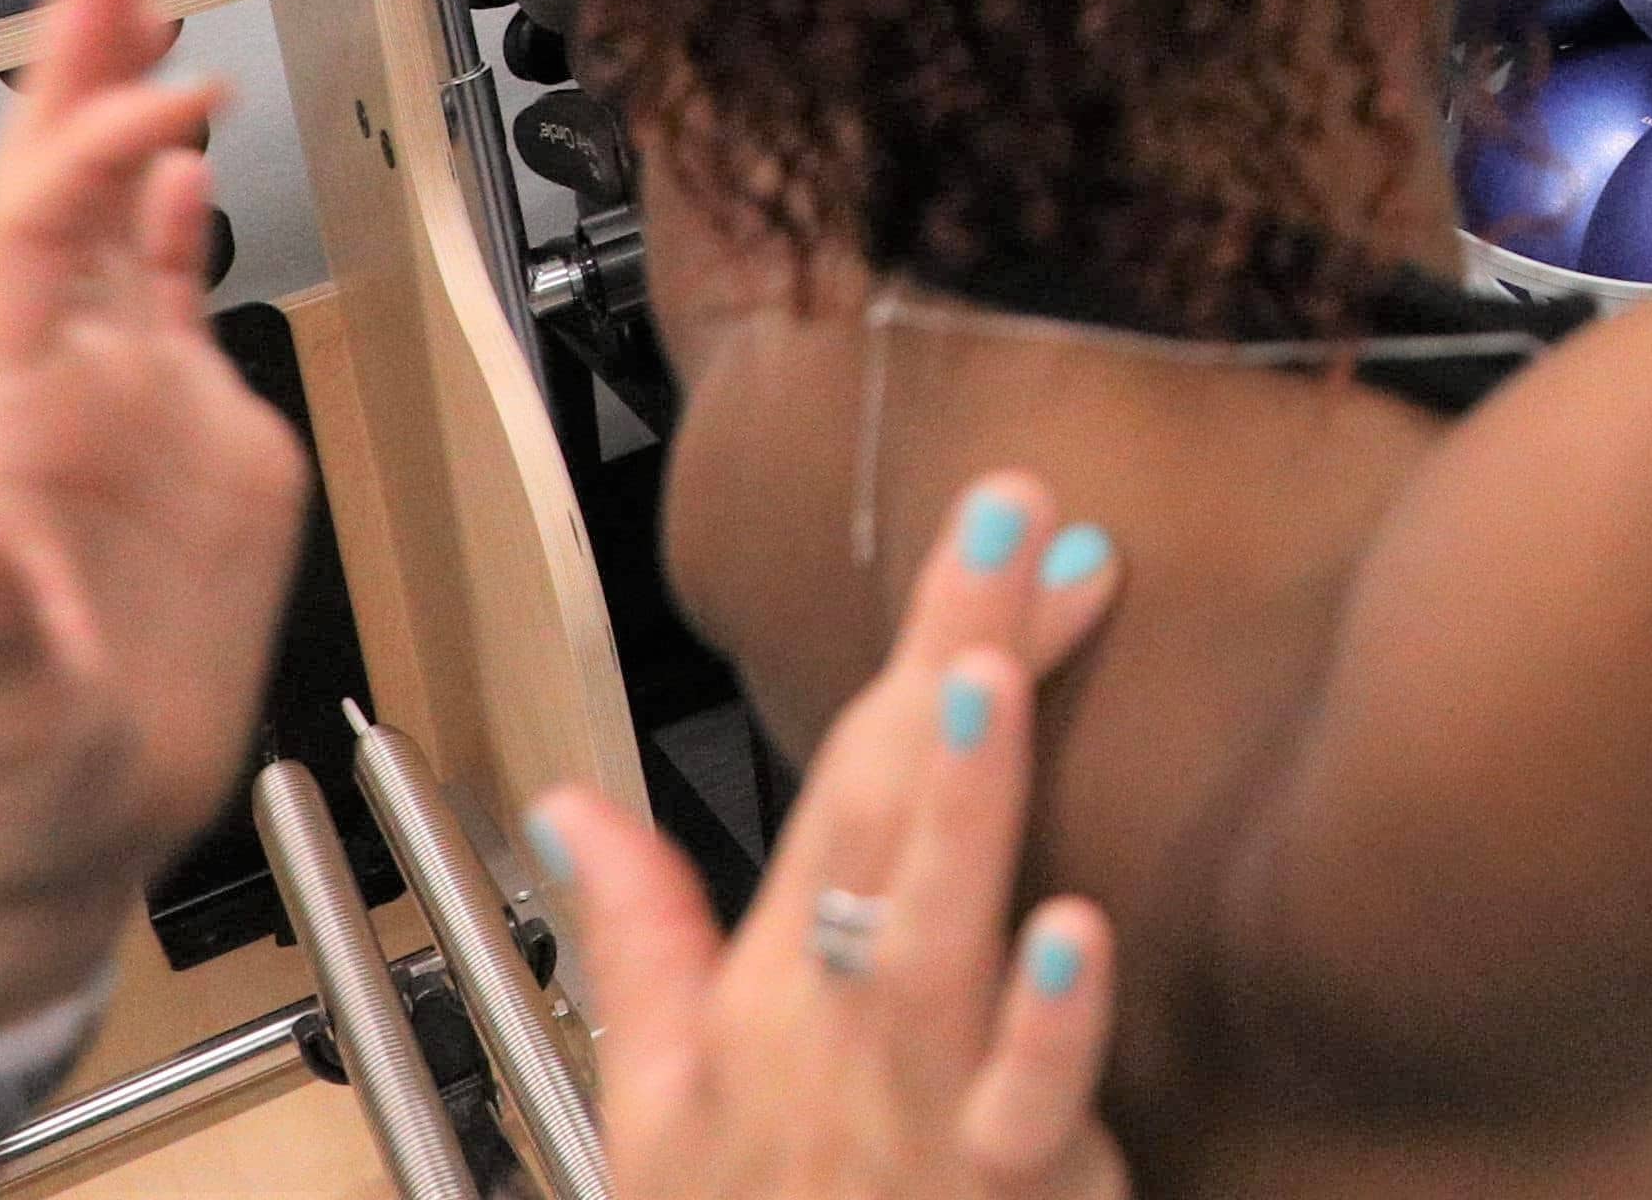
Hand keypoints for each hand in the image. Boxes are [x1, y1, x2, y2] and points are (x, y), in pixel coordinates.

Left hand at [0, 0, 310, 1033]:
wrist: (60, 840)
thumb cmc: (16, 791)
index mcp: (7, 438)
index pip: (36, 249)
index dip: (92, 157)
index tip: (173, 98)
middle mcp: (58, 397)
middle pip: (58, 196)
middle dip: (81, 69)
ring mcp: (124, 413)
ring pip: (114, 224)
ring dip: (129, 111)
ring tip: (151, 1)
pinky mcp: (190, 445)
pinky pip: (172, 303)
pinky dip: (182, 219)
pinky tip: (196, 161)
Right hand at [544, 477, 1132, 1199]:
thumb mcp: (656, 1098)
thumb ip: (637, 937)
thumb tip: (572, 806)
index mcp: (775, 981)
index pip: (855, 772)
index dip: (929, 642)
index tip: (1003, 525)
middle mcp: (842, 1019)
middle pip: (892, 811)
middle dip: (948, 654)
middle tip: (1010, 516)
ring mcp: (924, 1097)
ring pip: (937, 930)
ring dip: (961, 802)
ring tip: (987, 674)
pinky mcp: (1007, 1178)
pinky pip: (1028, 1095)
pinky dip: (1051, 1018)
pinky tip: (1078, 927)